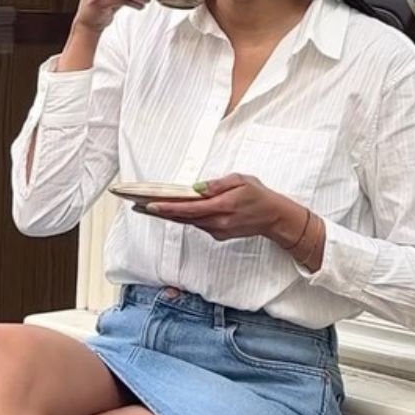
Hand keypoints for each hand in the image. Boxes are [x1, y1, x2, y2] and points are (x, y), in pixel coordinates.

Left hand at [142, 174, 303, 243]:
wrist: (274, 218)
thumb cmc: (259, 196)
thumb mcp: (242, 180)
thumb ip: (218, 184)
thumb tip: (198, 188)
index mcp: (223, 207)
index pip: (189, 209)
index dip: (168, 208)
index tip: (150, 205)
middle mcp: (218, 223)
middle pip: (183, 217)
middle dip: (161, 211)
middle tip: (139, 205)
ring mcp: (217, 231)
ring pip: (188, 222)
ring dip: (169, 215)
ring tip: (148, 207)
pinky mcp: (218, 234)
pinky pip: (197, 224)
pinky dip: (184, 217)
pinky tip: (171, 210)